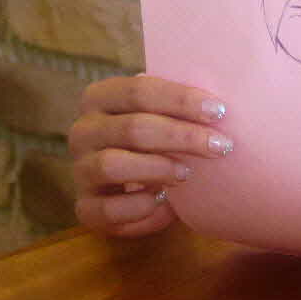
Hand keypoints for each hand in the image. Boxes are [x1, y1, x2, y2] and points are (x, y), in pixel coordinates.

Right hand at [68, 75, 231, 237]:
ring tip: (188, 173)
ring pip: (113, 164)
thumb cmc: (153, 140)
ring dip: (158, 168)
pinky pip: (109, 208)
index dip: (180, 100)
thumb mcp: (161, 115)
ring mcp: (80, 170)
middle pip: (133, 127)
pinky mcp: (85, 208)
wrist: (127, 186)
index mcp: (100, 98)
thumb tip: (217, 101)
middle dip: (182, 136)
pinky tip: (165, 202)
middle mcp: (83, 131)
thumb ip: (177, 104)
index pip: (138, 90)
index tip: (219, 112)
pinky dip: (142, 207)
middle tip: (220, 146)